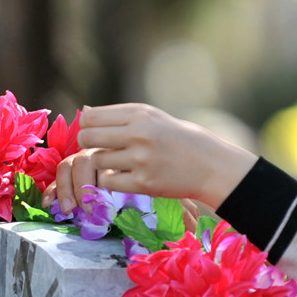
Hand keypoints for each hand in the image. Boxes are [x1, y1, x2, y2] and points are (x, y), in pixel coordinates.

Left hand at [43, 103, 257, 212]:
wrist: (212, 166)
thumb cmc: (181, 140)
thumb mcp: (154, 118)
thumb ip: (121, 117)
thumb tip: (84, 113)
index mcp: (140, 114)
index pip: (90, 118)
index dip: (88, 127)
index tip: (98, 133)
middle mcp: (138, 134)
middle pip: (87, 138)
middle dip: (89, 145)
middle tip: (103, 150)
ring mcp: (140, 159)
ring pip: (97, 161)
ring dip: (104, 164)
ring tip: (121, 164)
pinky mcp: (143, 183)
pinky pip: (108, 181)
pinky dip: (112, 181)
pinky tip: (126, 177)